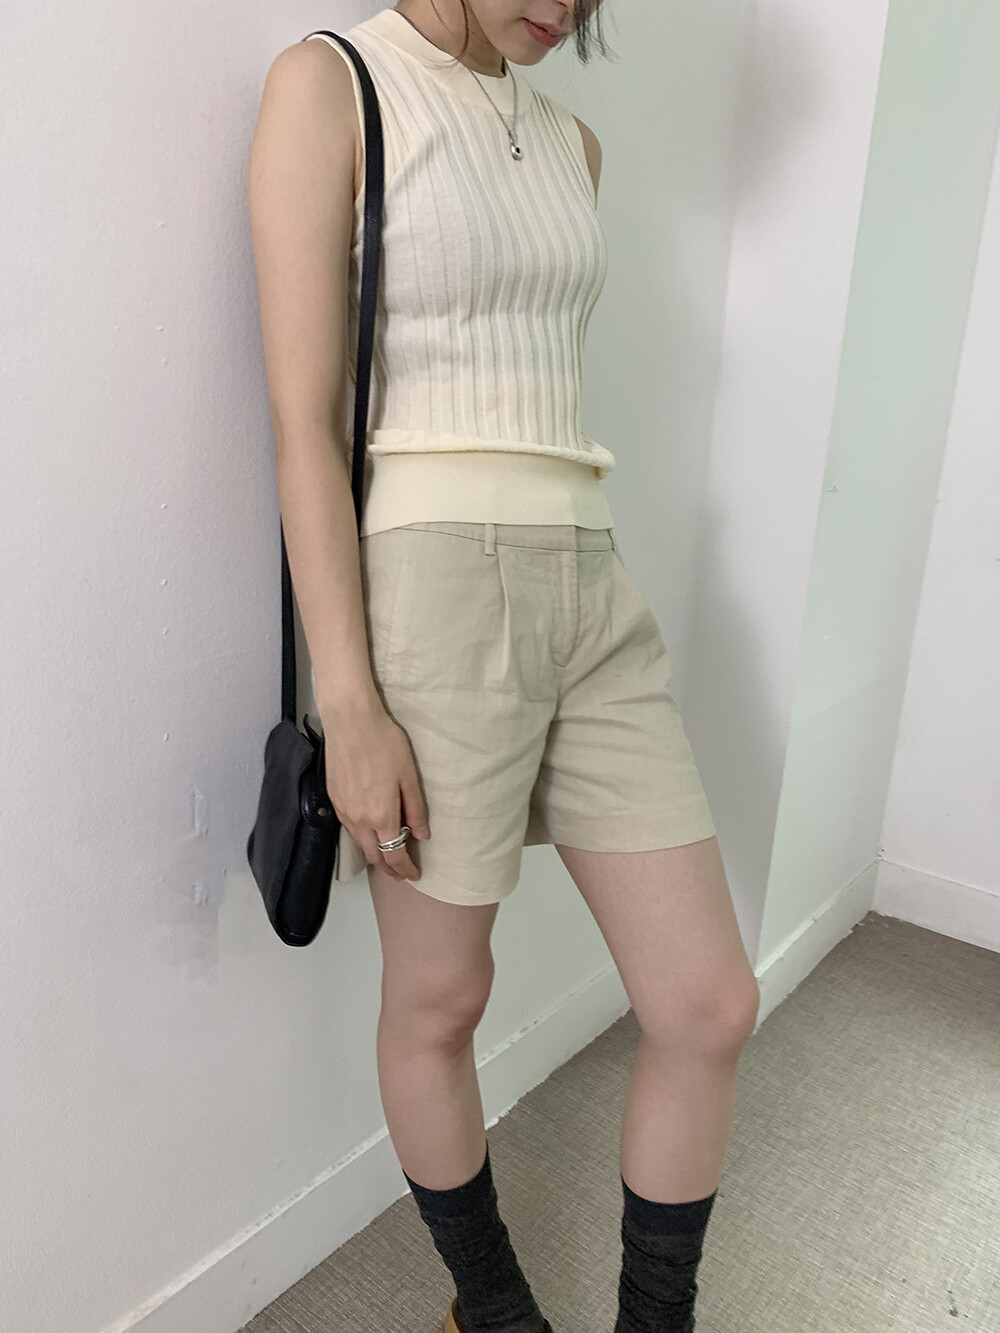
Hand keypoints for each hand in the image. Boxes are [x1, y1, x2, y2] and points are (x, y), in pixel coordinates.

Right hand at [322, 696, 429, 880]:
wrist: (350, 721)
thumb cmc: (384, 743)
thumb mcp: (409, 776)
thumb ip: (415, 809)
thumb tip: (421, 835)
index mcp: (381, 816)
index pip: (394, 855)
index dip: (405, 869)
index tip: (414, 875)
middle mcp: (358, 819)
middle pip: (374, 856)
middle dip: (389, 868)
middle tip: (401, 871)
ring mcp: (343, 810)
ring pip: (359, 844)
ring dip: (373, 854)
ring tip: (387, 855)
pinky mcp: (333, 799)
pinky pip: (348, 828)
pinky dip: (361, 837)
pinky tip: (368, 832)